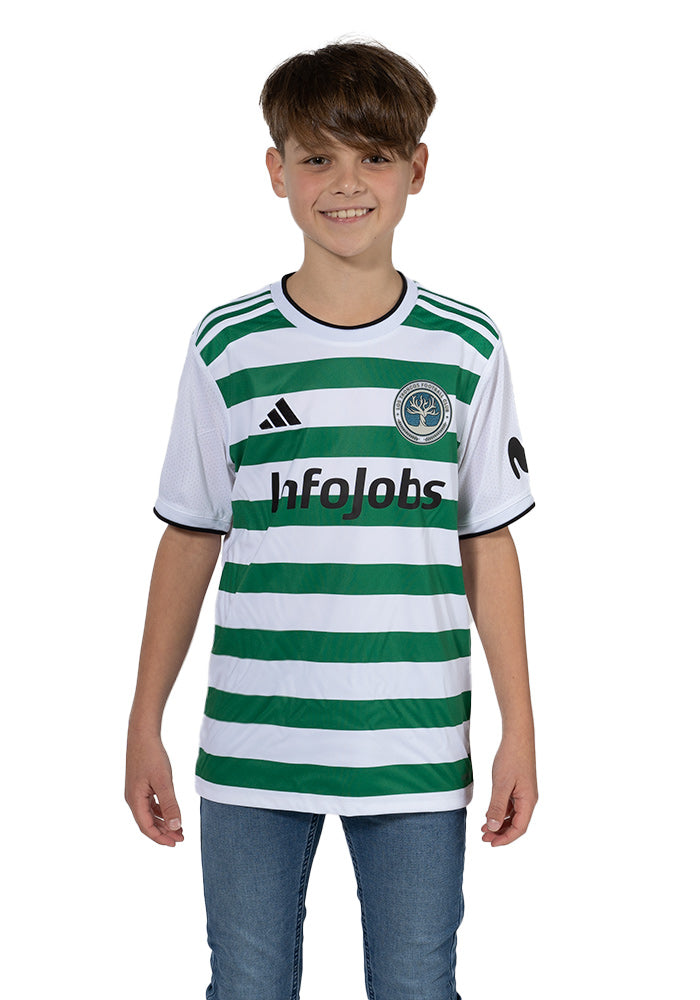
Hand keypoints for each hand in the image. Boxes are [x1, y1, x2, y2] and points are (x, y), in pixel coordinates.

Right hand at [125, 732, 183, 846]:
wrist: (142, 734)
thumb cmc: (152, 756)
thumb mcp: (163, 781)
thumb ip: (170, 804)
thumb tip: (175, 827)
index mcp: (135, 800)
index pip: (146, 828)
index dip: (160, 838)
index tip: (175, 843)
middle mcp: (133, 799)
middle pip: (148, 823)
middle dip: (164, 832)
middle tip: (181, 838)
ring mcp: (136, 792)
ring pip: (149, 814)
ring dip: (163, 822)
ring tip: (179, 828)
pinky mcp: (140, 785)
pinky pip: (150, 804)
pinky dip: (161, 811)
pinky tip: (171, 813)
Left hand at [482, 733, 537, 846]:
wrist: (517, 737)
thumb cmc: (511, 758)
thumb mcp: (501, 785)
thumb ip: (497, 807)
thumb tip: (493, 827)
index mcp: (528, 801)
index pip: (519, 828)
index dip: (506, 839)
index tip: (491, 843)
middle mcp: (528, 799)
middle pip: (516, 824)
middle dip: (500, 833)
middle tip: (484, 838)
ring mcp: (524, 793)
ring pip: (512, 815)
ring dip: (499, 823)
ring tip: (483, 828)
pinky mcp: (518, 786)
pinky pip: (510, 805)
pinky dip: (500, 812)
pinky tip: (488, 814)